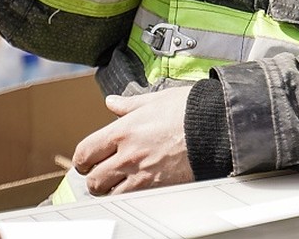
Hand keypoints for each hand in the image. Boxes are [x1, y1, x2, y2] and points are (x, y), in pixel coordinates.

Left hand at [72, 86, 194, 194]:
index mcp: (123, 130)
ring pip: (108, 194)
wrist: (215, 125)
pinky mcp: (156, 187)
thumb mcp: (154, 100)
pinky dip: (128, 196)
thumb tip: (112, 102)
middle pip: (93, 179)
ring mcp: (141, 174)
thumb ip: (128, 105)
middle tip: (102, 173)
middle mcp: (127, 154)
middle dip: (95, 177)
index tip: (87, 160)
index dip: (83, 159)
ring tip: (117, 183)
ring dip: (109, 190)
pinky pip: (130, 199)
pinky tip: (135, 188)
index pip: (85, 152)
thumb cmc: (188, 110)